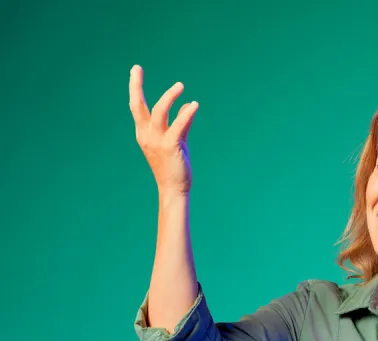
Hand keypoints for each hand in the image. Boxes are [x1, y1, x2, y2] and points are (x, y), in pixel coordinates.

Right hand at [128, 64, 197, 194]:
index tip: (135, 70)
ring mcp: (157, 141)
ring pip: (159, 111)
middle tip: (136, 67)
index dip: (135, 88)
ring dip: (169, 96)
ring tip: (180, 85)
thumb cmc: (174, 166)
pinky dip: (187, 113)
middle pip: (138, 106)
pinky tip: (194, 105)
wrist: (174, 188)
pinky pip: (179, 124)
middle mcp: (146, 135)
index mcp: (143, 133)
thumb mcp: (176, 141)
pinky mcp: (170, 146)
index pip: (137, 108)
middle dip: (136, 85)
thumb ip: (181, 123)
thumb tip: (187, 106)